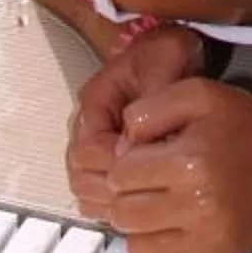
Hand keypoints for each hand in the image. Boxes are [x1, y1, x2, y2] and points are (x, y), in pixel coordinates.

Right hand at [65, 23, 204, 220]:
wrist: (173, 51)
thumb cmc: (168, 53)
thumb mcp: (166, 62)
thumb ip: (150, 100)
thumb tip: (129, 146)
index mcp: (95, 100)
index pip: (86, 149)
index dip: (112, 165)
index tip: (142, 168)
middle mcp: (88, 123)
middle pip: (79, 172)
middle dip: (109, 187)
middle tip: (143, 192)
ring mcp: (95, 141)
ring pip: (84, 185)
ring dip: (108, 198)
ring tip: (143, 199)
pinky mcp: (106, 155)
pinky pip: (94, 189)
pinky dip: (111, 200)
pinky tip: (139, 201)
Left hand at [100, 78, 251, 252]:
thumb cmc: (245, 120)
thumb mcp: (197, 93)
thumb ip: (149, 111)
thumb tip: (119, 150)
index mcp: (191, 160)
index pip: (118, 176)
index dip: (126, 162)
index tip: (146, 156)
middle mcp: (200, 204)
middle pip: (123, 215)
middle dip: (129, 195)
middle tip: (151, 182)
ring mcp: (213, 238)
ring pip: (138, 249)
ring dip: (142, 227)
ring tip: (164, 206)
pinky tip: (178, 231)